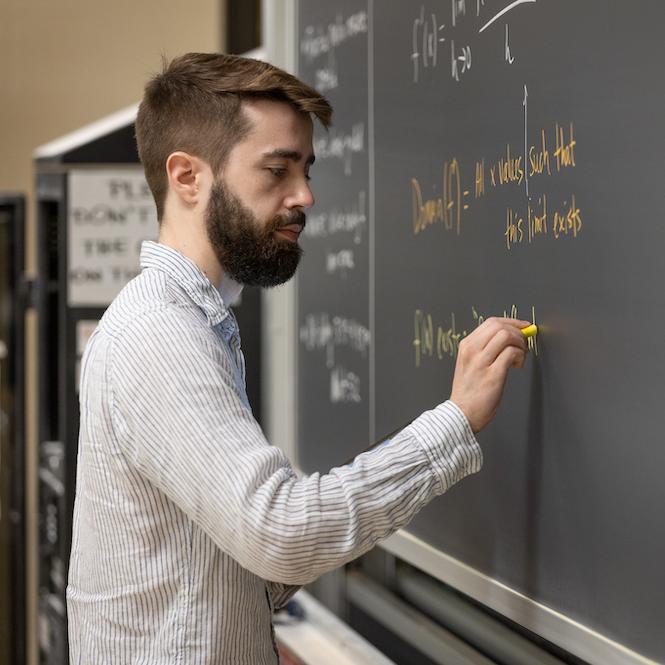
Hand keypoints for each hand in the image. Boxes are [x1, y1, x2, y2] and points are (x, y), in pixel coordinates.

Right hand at [450, 317, 529, 432]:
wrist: (461, 413)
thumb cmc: (468, 391)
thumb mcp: (470, 363)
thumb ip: (485, 349)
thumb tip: (510, 337)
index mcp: (466, 346)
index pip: (491, 322)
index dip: (511, 322)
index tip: (523, 327)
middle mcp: (472, 350)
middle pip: (499, 326)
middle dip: (518, 331)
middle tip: (523, 344)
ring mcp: (481, 362)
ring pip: (506, 336)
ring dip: (520, 343)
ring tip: (520, 356)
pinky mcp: (492, 375)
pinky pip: (511, 353)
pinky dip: (520, 356)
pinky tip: (517, 366)